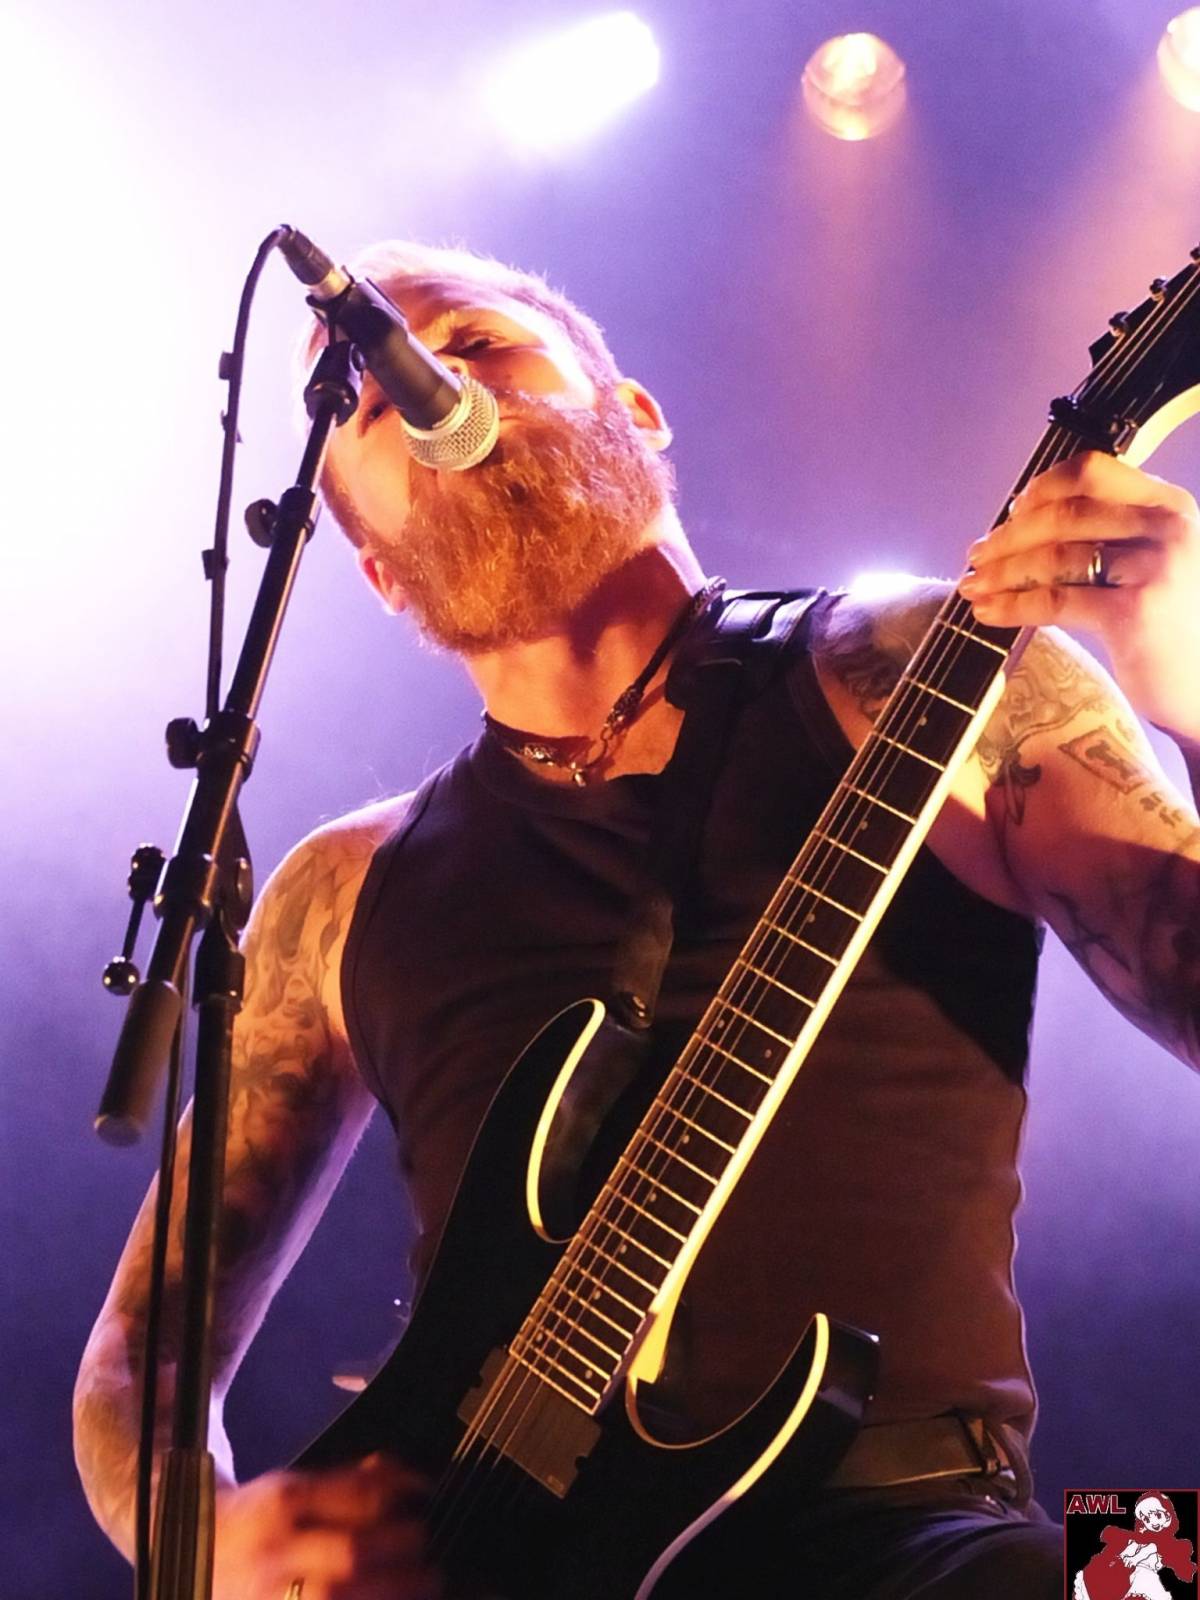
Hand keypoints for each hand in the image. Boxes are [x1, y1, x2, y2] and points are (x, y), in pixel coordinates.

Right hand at [212, 1455, 439, 1599]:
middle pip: (352, 1553)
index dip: (400, 1492)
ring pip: (339, 1597)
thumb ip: (348, 1482)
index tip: (425, 1492)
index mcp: (281, 1503)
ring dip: (395, 1591)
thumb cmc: (256, 1521)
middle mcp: (274, 1551)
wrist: (192, 1558)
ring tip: (426, 1582)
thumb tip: (405, 1477)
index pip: (354, 1496)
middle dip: (401, 1550)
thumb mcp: (292, 1488)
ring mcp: (270, 1596)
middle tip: (427, 1546)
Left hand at [959, 451, 1199, 742]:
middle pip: (1065, 515)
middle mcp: (1167, 528)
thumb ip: (1109, 533)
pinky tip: (988, 612)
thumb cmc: (1171, 625)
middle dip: (1009, 537)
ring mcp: (1155, 568)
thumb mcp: (1153, 561)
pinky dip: (1013, 605)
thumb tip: (1023, 519)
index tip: (1011, 510)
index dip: (1043, 487)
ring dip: (1002, 572)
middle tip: (975, 556)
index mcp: (1170, 505)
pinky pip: (1056, 600)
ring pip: (1055, 557)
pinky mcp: (1135, 612)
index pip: (1094, 472)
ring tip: (973, 586)